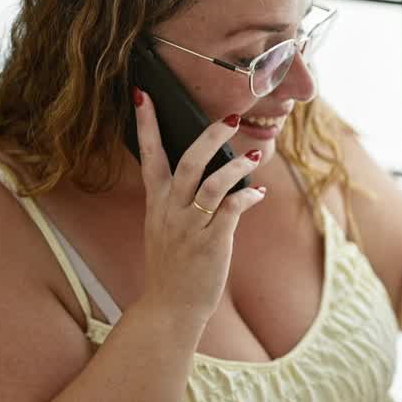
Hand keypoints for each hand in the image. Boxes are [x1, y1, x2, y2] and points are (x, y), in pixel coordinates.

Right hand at [132, 89, 266, 327]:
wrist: (171, 307)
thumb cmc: (173, 265)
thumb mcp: (165, 228)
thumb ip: (180, 201)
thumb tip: (210, 175)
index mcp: (157, 203)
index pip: (148, 156)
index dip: (146, 125)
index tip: (143, 94)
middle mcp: (170, 211)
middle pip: (187, 162)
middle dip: (209, 136)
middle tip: (231, 116)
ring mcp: (190, 227)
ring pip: (212, 183)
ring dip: (236, 165)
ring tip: (254, 153)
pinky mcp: (211, 242)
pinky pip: (231, 210)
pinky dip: (247, 195)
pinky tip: (258, 191)